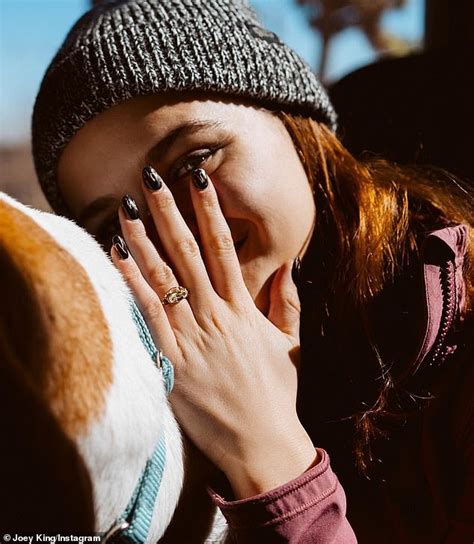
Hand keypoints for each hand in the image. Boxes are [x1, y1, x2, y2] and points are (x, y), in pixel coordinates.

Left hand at [112, 167, 316, 497]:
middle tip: (153, 177)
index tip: (198, 180)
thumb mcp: (290, 342)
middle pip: (188, 253)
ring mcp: (192, 338)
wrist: (261, 443)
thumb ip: (287, 301)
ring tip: (127, 207)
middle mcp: (215, 315)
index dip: (210, 211)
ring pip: (163, 278)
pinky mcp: (172, 362)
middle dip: (170, 212)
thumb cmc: (276, 392)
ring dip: (143, 240)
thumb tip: (288, 264)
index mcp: (244, 308)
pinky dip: (131, 283)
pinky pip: (148, 315)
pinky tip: (117, 256)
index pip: (224, 247)